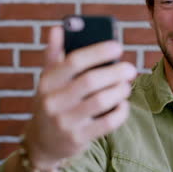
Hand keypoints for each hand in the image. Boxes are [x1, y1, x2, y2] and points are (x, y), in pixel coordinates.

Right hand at [24, 26, 135, 168]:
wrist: (41, 143)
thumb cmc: (52, 103)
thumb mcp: (47, 81)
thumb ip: (53, 55)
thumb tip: (58, 28)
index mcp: (47, 82)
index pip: (74, 61)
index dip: (98, 52)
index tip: (117, 47)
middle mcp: (53, 101)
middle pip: (91, 81)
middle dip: (116, 72)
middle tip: (130, 69)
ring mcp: (64, 122)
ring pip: (101, 101)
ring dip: (120, 91)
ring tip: (127, 86)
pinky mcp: (77, 139)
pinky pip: (107, 123)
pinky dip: (120, 111)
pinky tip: (123, 104)